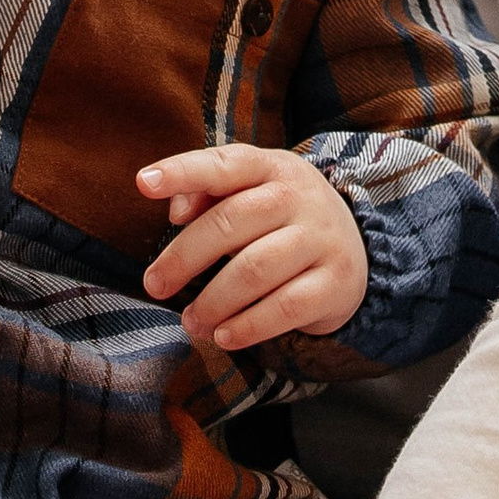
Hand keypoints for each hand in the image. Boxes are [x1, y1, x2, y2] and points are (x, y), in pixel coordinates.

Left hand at [138, 143, 367, 349]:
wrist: (354, 250)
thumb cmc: (281, 220)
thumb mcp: (251, 194)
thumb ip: (207, 194)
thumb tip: (174, 210)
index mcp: (272, 167)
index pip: (225, 163)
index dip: (183, 171)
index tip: (144, 182)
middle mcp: (299, 197)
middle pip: (231, 222)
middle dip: (184, 257)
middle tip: (154, 285)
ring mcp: (321, 239)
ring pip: (254, 270)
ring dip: (212, 302)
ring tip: (190, 321)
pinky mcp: (335, 283)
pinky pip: (284, 308)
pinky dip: (247, 327)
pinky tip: (224, 336)